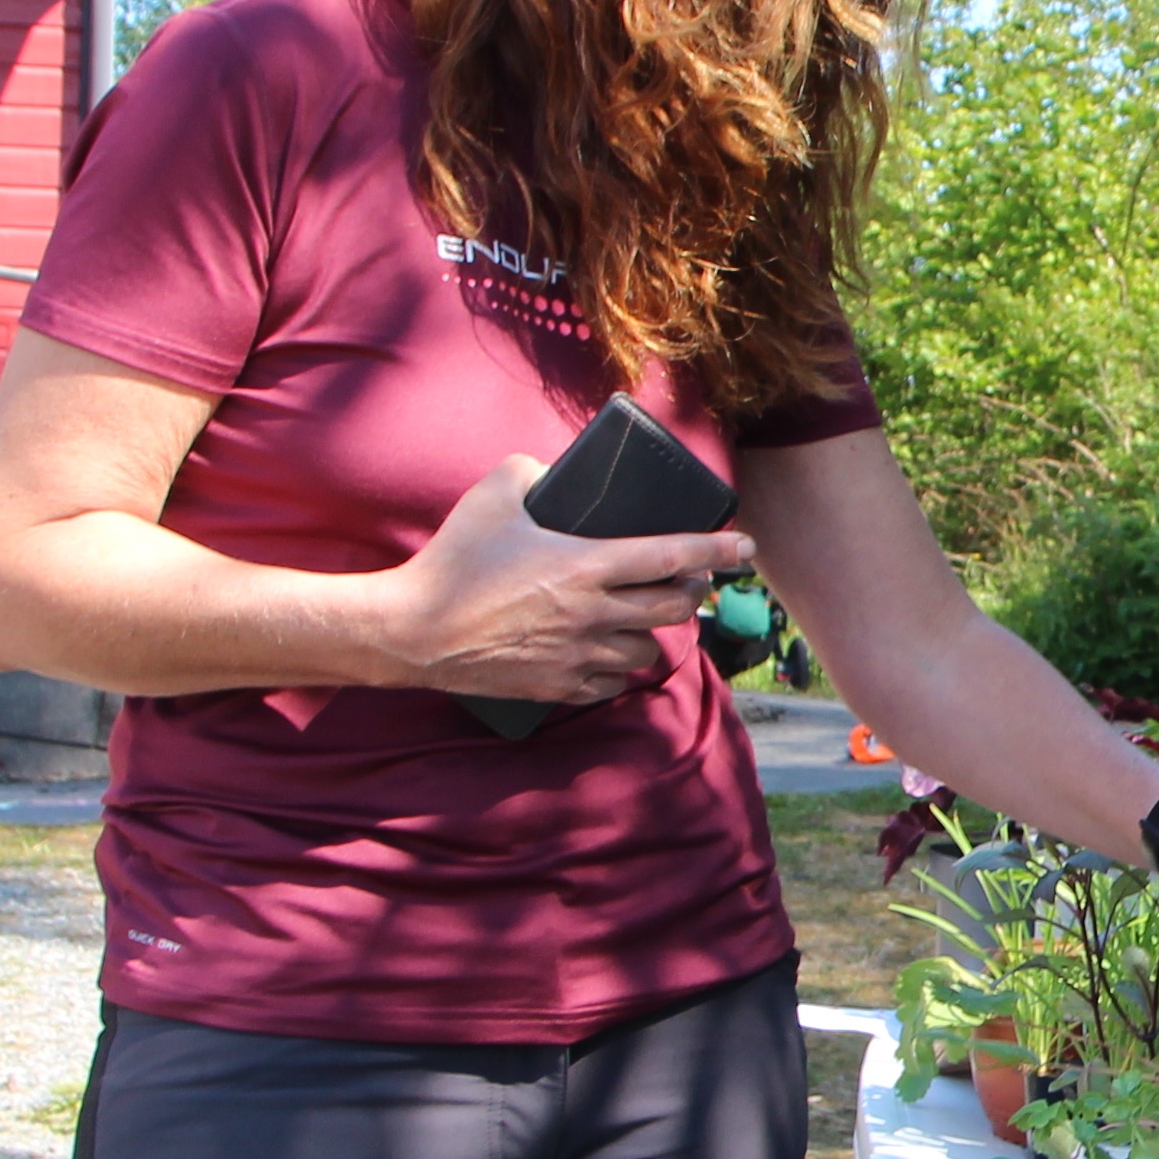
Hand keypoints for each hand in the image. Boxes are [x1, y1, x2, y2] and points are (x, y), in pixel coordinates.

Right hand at [369, 459, 751, 705]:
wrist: (411, 632)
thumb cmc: (452, 560)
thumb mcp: (493, 495)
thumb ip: (529, 472)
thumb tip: (549, 472)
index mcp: (586, 565)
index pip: (671, 556)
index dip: (716, 550)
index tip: (746, 547)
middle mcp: (592, 614)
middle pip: (673, 608)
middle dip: (693, 593)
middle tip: (692, 582)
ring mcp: (577, 655)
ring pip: (645, 651)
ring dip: (652, 633)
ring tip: (642, 618)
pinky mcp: (556, 686)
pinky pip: (609, 685)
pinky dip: (616, 671)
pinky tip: (606, 656)